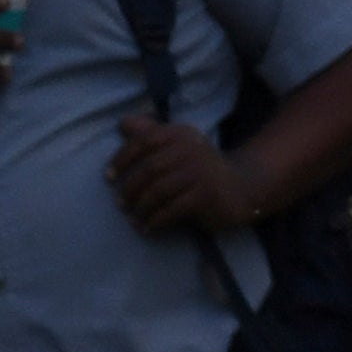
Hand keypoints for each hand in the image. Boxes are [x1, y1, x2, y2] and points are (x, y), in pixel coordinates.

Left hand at [109, 113, 258, 234]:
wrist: (243, 187)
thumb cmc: (201, 167)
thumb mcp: (179, 145)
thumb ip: (151, 133)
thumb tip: (123, 123)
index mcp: (180, 134)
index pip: (143, 142)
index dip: (121, 159)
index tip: (108, 177)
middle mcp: (190, 149)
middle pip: (148, 170)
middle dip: (129, 189)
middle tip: (120, 203)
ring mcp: (199, 173)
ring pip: (158, 192)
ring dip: (141, 208)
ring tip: (133, 218)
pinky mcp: (206, 196)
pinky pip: (172, 210)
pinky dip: (156, 221)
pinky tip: (148, 228)